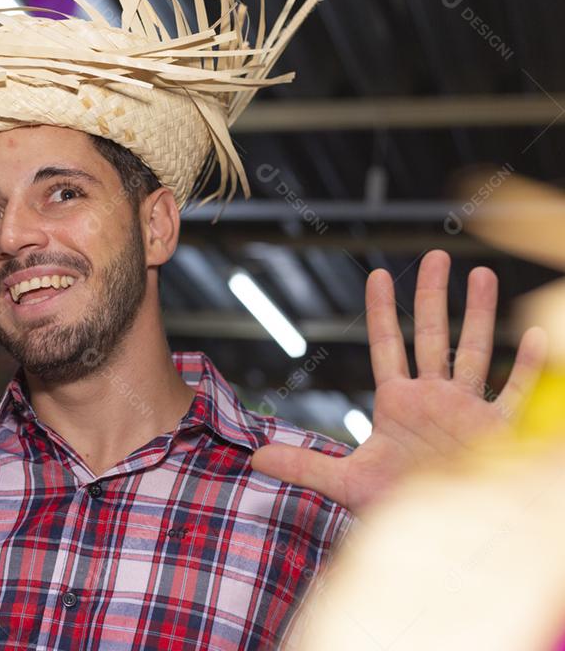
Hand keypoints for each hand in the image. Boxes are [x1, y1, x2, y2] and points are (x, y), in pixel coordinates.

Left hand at [250, 249, 547, 513]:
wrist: (437, 537)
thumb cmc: (396, 507)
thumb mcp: (345, 481)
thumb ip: (303, 465)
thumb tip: (255, 457)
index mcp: (397, 403)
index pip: (387, 345)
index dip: (383, 311)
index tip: (379, 275)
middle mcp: (433, 398)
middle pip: (432, 335)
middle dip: (433, 296)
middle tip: (435, 255)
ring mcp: (467, 411)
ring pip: (474, 351)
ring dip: (479, 315)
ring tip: (481, 273)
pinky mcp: (498, 431)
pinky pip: (516, 392)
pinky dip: (528, 366)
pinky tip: (537, 335)